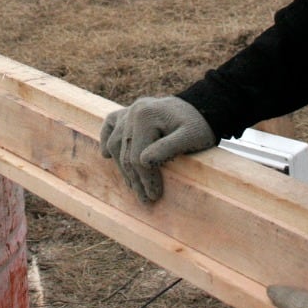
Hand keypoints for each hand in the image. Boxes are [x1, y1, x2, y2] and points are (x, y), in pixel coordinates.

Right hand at [99, 96, 215, 202]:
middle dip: (135, 179)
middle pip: (125, 152)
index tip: (154, 196)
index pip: (137, 156)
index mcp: (146, 116)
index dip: (145, 179)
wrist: (201, 108)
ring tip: (134, 185)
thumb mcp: (191, 138)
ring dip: (122, 167)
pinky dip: (106, 139)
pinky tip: (106, 155)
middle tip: (146, 199)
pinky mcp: (128, 112)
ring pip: (115, 143)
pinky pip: (110, 124)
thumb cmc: (199, 126)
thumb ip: (168, 148)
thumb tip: (143, 162)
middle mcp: (133, 111)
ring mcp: (129, 111)